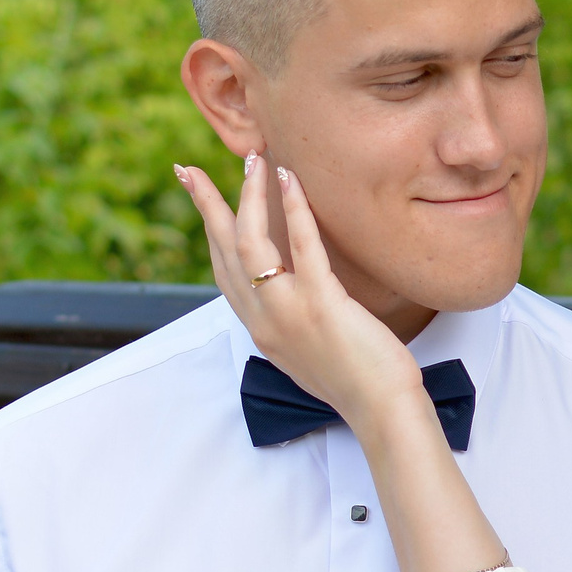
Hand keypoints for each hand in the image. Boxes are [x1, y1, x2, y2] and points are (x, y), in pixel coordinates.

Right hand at [176, 153, 511, 571]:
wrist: (381, 412)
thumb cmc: (359, 383)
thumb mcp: (311, 352)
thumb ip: (296, 322)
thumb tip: (300, 293)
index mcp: (261, 331)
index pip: (222, 275)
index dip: (209, 237)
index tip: (203, 206)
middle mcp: (264, 320)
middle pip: (224, 252)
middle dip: (206, 206)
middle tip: (190, 170)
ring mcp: (289, 311)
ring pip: (252, 243)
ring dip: (249, 197)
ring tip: (254, 160)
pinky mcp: (321, 305)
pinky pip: (302, 247)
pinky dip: (295, 209)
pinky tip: (291, 180)